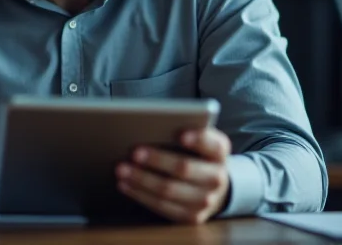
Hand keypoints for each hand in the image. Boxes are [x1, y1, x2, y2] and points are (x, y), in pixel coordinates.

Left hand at [116, 128, 231, 224]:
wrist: (212, 185)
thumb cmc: (196, 154)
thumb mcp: (199, 139)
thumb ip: (186, 130)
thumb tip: (153, 125)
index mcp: (219, 153)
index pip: (214, 145)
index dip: (198, 140)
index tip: (180, 134)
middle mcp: (217, 178)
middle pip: (185, 168)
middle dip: (157, 160)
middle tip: (134, 152)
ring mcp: (205, 200)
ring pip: (169, 190)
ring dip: (141, 180)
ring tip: (122, 169)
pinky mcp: (190, 216)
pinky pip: (162, 207)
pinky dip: (140, 195)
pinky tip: (125, 184)